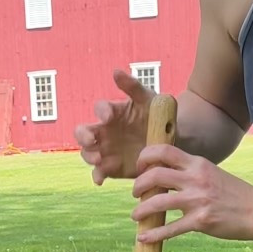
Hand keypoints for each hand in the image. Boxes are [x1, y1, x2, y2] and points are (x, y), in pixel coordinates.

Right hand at [75, 68, 153, 182]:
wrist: (169, 141)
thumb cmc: (156, 116)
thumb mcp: (148, 99)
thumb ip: (132, 86)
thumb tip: (115, 72)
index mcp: (112, 113)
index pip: (99, 109)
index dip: (101, 112)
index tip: (109, 116)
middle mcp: (104, 131)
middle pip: (82, 133)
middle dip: (83, 137)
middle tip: (92, 141)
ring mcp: (105, 150)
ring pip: (87, 153)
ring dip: (89, 156)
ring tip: (98, 159)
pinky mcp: (111, 167)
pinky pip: (99, 172)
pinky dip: (96, 176)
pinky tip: (100, 180)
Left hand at [131, 147, 252, 244]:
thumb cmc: (234, 193)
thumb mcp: (212, 173)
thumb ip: (190, 171)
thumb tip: (165, 175)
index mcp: (198, 164)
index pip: (164, 151)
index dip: (145, 157)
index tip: (140, 168)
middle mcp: (196, 179)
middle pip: (155, 175)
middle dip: (138, 185)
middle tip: (136, 193)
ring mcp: (198, 200)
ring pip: (158, 202)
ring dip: (141, 210)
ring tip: (136, 215)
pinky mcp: (200, 221)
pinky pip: (170, 228)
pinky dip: (153, 234)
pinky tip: (143, 238)